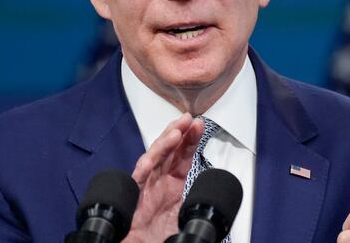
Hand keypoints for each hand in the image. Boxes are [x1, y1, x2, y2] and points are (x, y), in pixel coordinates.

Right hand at [122, 113, 202, 242]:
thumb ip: (197, 203)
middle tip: (189, 119)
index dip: (191, 141)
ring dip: (164, 143)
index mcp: (172, 185)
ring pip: (153, 158)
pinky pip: (137, 179)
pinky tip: (153, 158)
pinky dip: (144, 167)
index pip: (183, 156)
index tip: (200, 126)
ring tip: (177, 131)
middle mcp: (158, 182)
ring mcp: (145, 187)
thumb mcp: (186, 216)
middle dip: (178, 132)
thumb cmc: (159, 238)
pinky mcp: (133, 197)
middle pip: (168, 151)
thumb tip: (216, 198)